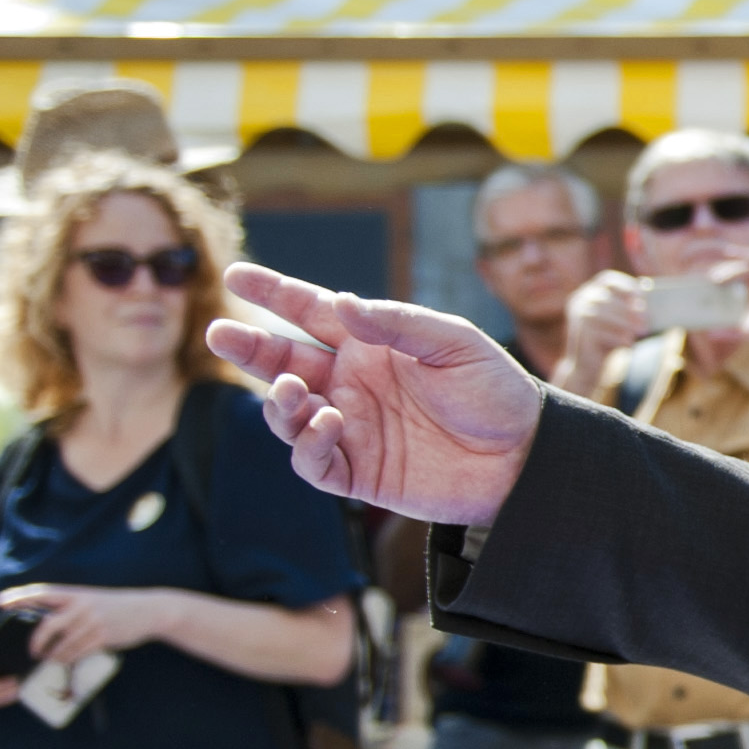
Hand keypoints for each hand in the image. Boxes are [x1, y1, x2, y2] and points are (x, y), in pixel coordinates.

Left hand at [0, 581, 173, 669]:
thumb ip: (71, 607)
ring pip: (62, 643)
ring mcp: (93, 622)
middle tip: (30, 651)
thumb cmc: (117, 607)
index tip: (0, 602)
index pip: (42, 593)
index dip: (19, 597)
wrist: (150, 610)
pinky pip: (78, 652)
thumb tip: (46, 623)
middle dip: (35, 641)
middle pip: (47, 624)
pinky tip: (65, 661)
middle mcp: (82, 606)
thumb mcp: (93, 599)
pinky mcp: (103, 636)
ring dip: (52, 655)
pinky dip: (69, 659)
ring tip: (48, 660)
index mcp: (76, 593)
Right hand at [210, 264, 551, 524]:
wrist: (528, 455)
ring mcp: (352, 428)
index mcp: (371, 344)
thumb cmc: (496, 391)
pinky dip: (308, 443)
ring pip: (289, 413)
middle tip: (221, 334)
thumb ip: (397, 323)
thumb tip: (340, 303)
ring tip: (294, 390)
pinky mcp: (359, 472)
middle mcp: (352, 383)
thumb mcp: (455, 344)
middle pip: (284, 362)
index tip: (236, 276)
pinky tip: (326, 423)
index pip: (310, 313)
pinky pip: (313, 461)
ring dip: (279, 400)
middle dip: (249, 348)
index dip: (273, 294)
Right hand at [559, 271, 650, 386]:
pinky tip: (629, 344)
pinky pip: (601, 333)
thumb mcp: (621, 322)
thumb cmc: (609, 339)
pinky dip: (617, 338)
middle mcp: (580, 300)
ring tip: (642, 333)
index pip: (607, 279)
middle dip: (630, 310)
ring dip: (626, 324)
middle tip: (646, 322)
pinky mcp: (579, 333)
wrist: (588, 366)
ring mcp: (577, 316)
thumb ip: (631, 308)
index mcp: (590, 292)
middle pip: (607, 298)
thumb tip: (648, 298)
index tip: (642, 295)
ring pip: (604, 315)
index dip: (626, 285)